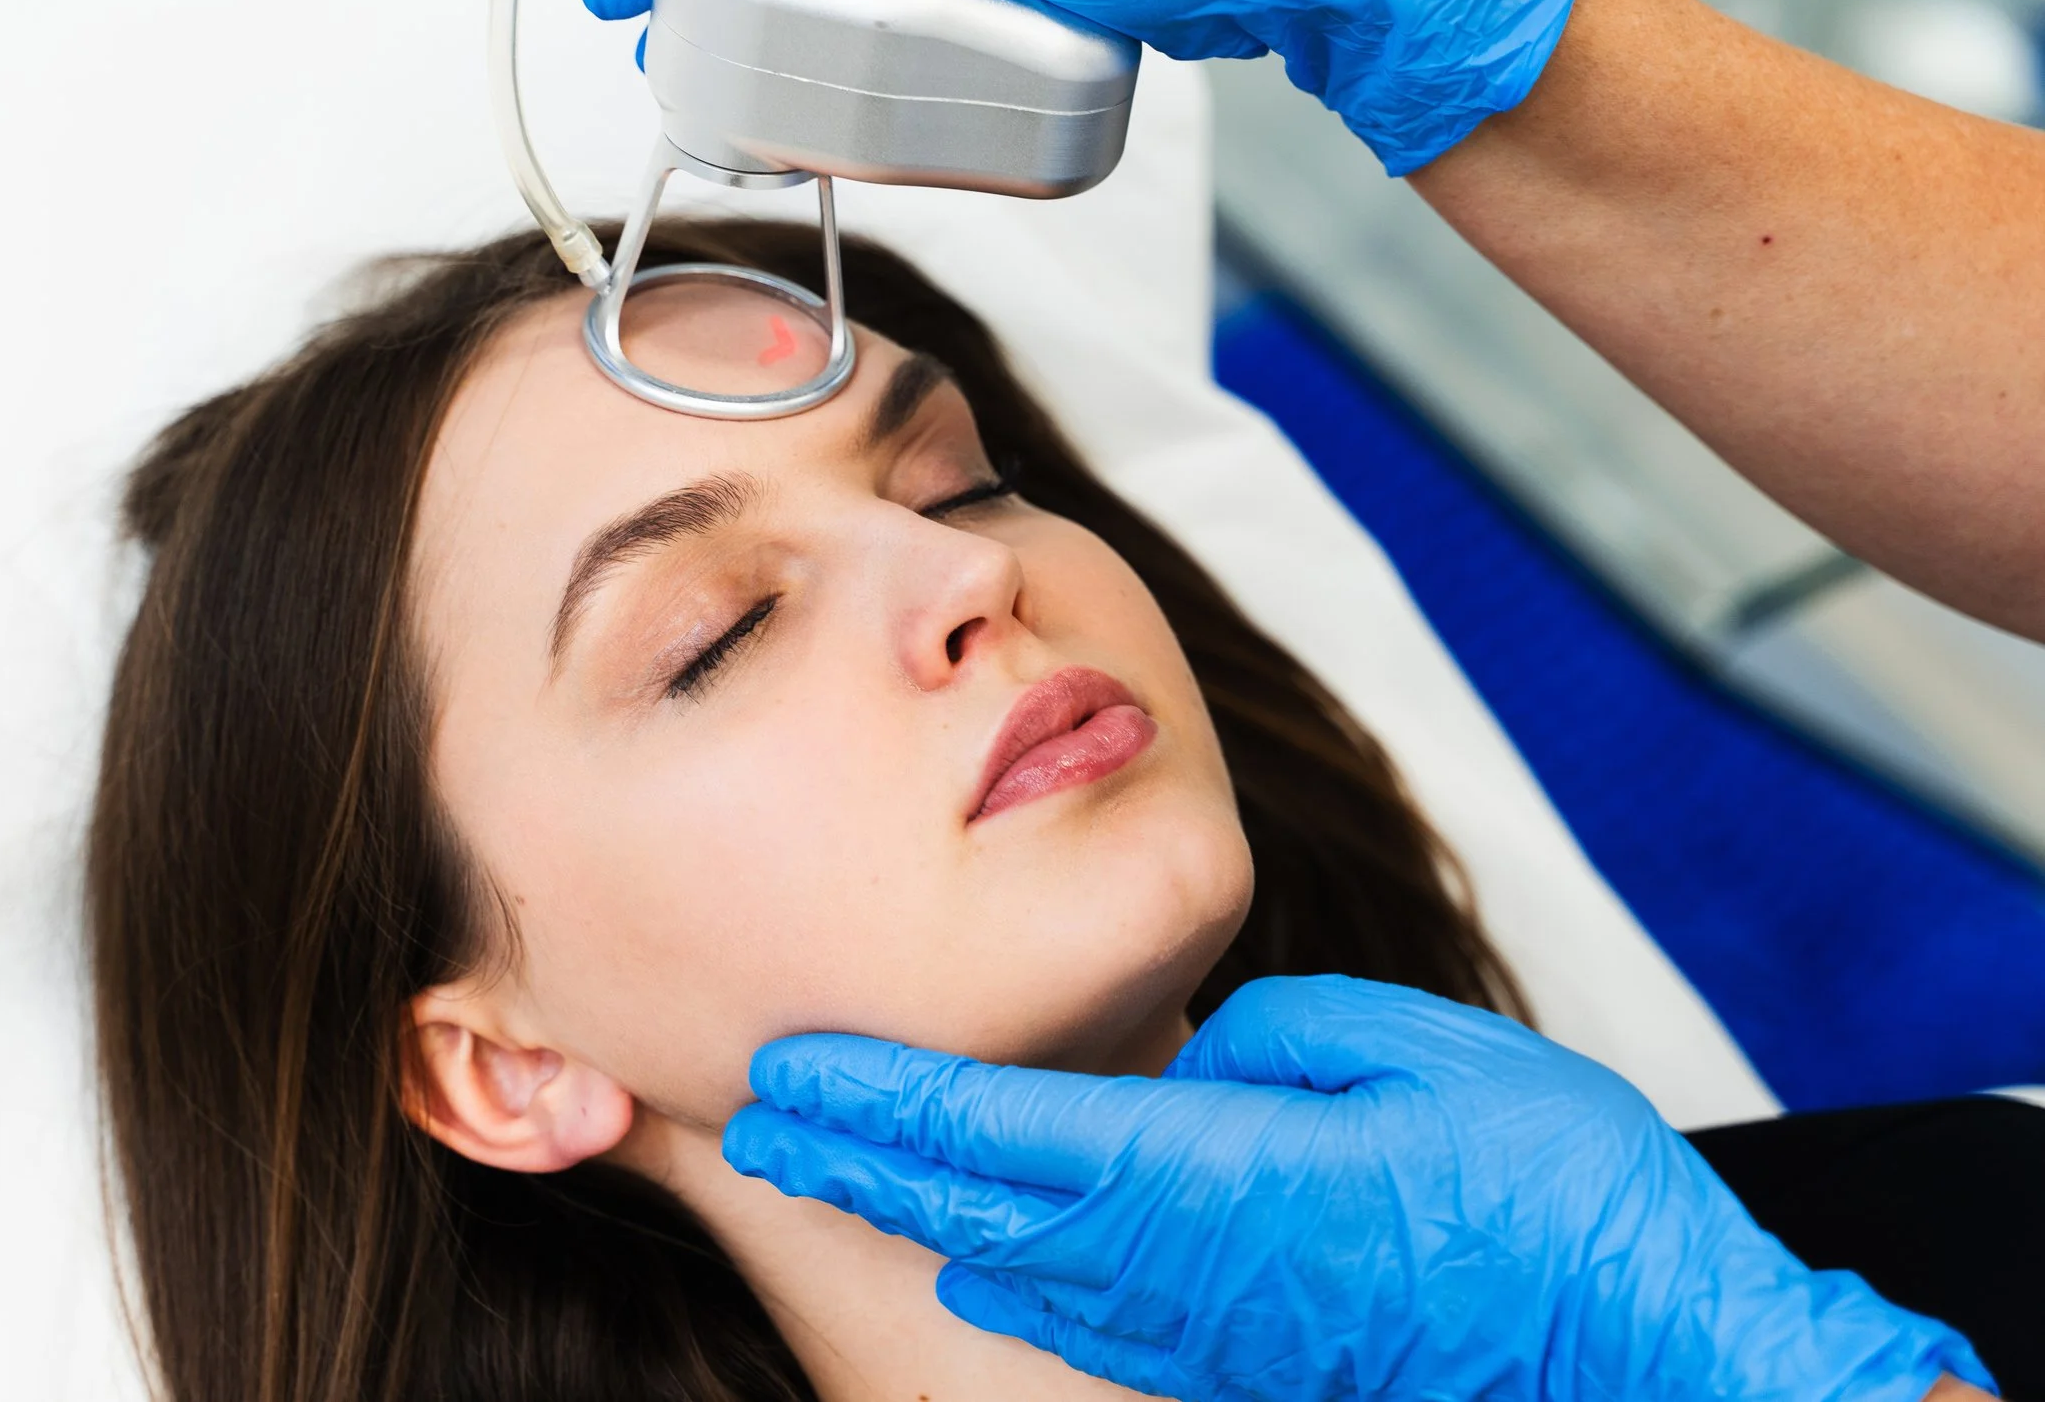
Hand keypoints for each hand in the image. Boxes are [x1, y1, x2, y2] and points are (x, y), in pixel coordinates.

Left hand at [722, 975, 1992, 1401]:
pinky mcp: (1243, 1361)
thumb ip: (1269, 1042)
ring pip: (1015, 1267)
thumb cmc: (1551, 1199)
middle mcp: (1178, 1266)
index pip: (991, 1131)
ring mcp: (1205, 1329)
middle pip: (972, 1210)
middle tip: (758, 1115)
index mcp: (1207, 1175)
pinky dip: (1006, 1267)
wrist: (1647, 1359)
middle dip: (856, 1157)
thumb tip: (1189, 1062)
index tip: (784, 1069)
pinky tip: (975, 1254)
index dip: (878, 1098)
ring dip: (914, 1212)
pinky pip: (1088, 1310)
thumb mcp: (1409, 1057)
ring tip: (833, 1164)